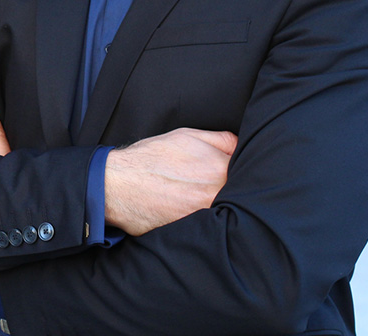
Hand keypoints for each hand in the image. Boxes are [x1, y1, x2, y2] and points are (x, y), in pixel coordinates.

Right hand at [104, 127, 237, 235]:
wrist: (119, 185)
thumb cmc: (151, 158)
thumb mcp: (187, 136)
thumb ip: (220, 140)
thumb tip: (239, 147)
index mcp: (220, 169)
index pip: (247, 170)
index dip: (238, 169)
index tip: (228, 169)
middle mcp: (217, 195)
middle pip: (239, 193)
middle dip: (232, 188)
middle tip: (209, 183)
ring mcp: (206, 217)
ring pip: (225, 211)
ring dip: (220, 205)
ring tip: (196, 195)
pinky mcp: (193, 233)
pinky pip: (209, 226)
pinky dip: (206, 220)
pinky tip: (188, 209)